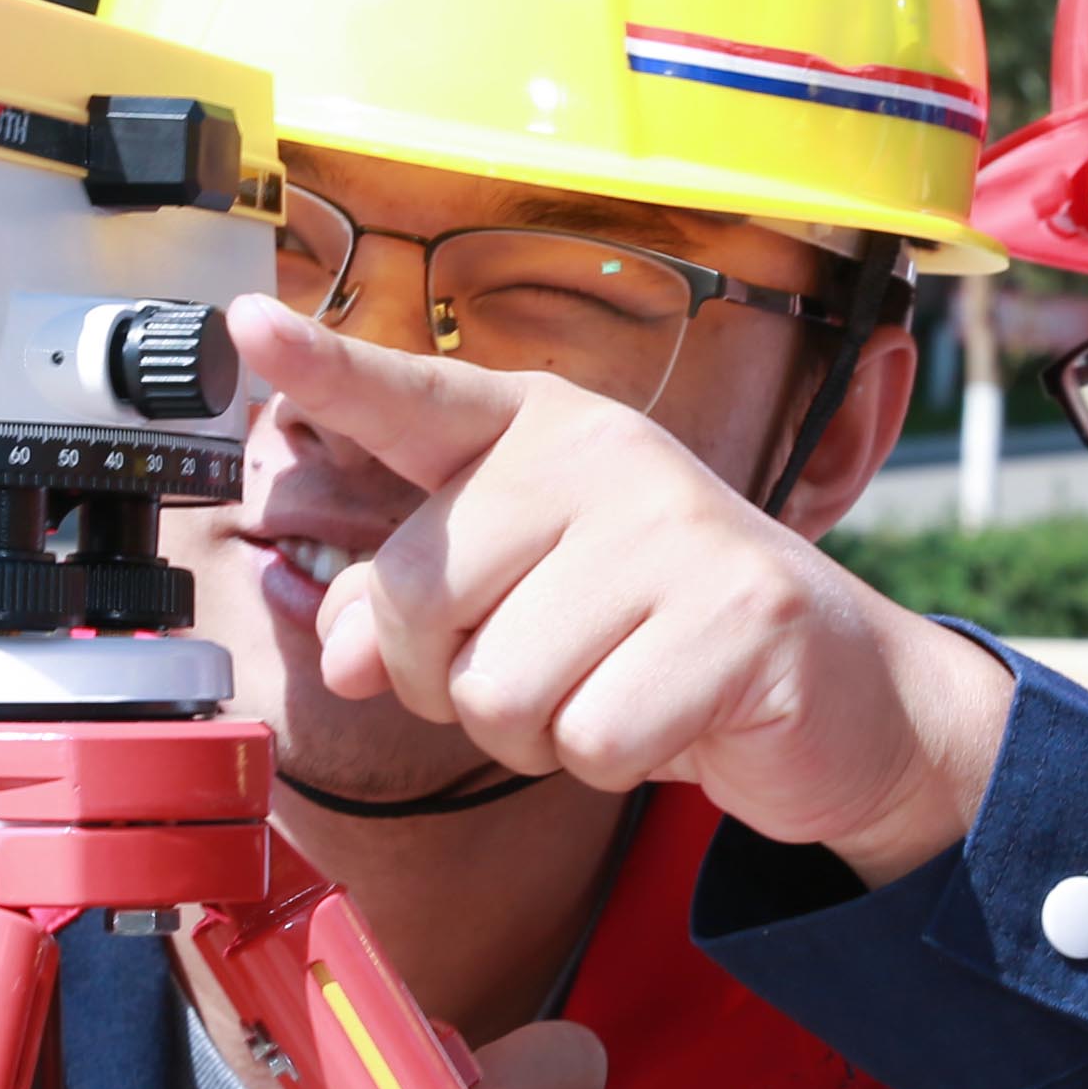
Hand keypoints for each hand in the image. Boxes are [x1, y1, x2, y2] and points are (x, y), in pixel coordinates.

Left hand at [231, 299, 1012, 884]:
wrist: (842, 693)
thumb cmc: (656, 642)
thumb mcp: (522, 610)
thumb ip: (414, 610)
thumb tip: (342, 647)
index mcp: (538, 437)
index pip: (413, 401)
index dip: (326, 369)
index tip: (245, 324)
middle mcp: (602, 457)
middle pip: (414, 601)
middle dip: (452, 682)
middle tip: (549, 671)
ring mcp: (675, 529)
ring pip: (498, 690)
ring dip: (539, 736)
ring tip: (615, 694)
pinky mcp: (738, 617)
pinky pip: (591, 738)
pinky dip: (615, 764)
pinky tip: (672, 722)